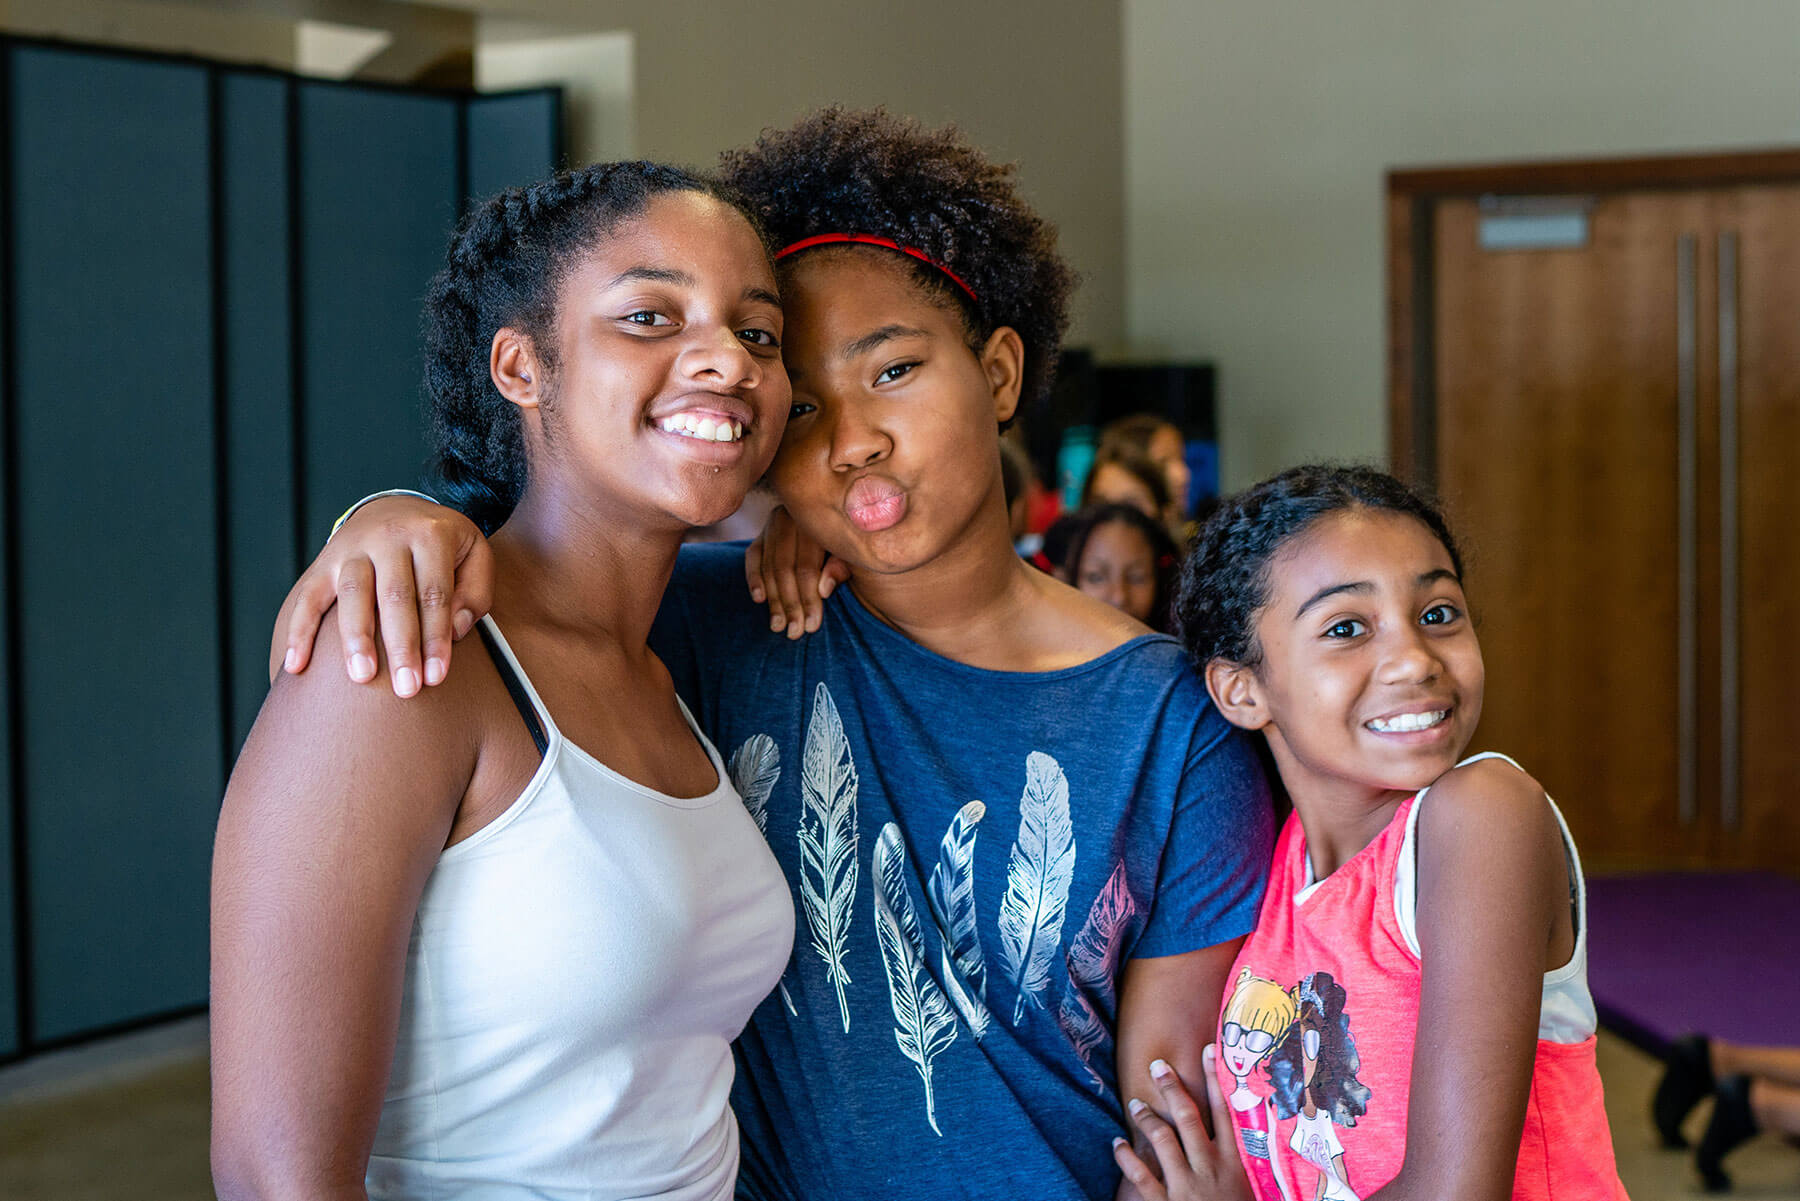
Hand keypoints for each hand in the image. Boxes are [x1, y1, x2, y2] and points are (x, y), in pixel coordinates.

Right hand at [268, 497, 492, 697]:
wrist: (396, 508)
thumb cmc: (443, 546)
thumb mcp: (474, 555)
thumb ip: (475, 593)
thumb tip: (455, 631)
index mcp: (431, 535)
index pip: (435, 593)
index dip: (436, 637)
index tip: (436, 677)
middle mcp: (389, 537)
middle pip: (394, 595)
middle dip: (400, 645)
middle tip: (406, 688)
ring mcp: (353, 548)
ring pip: (352, 593)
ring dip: (356, 638)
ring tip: (361, 677)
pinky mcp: (324, 561)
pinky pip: (308, 596)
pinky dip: (299, 631)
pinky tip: (296, 666)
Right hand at [743, 504, 850, 638]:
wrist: (844, 530)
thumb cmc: (856, 550)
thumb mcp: (855, 557)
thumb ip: (842, 569)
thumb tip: (823, 589)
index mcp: (819, 521)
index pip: (807, 566)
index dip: (808, 599)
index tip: (811, 626)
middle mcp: (792, 517)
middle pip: (785, 568)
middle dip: (789, 604)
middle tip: (794, 633)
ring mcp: (774, 523)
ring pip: (769, 566)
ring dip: (774, 600)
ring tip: (778, 626)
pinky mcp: (762, 534)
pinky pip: (753, 557)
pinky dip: (754, 578)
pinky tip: (759, 600)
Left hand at [1113, 1047, 1251, 1200]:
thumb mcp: (1246, 1189)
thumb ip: (1236, 1164)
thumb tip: (1233, 1137)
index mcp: (1234, 1164)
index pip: (1226, 1113)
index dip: (1216, 1079)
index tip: (1209, 1049)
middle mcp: (1210, 1169)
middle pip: (1190, 1118)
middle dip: (1173, 1088)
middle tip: (1158, 1065)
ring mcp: (1187, 1186)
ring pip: (1164, 1139)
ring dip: (1147, 1117)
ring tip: (1135, 1103)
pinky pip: (1141, 1176)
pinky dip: (1126, 1156)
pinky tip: (1117, 1143)